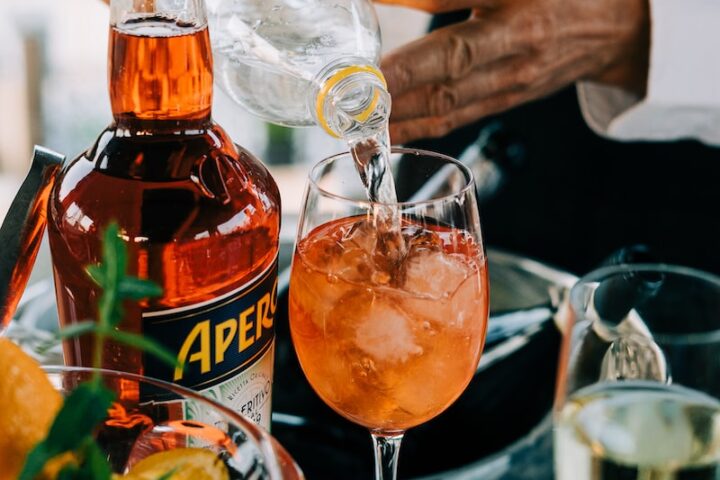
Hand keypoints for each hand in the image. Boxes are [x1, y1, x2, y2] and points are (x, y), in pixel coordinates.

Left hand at [377, 0, 649, 143]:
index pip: (453, 2)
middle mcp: (518, 43)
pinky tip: (387, 131)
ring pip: (450, 101)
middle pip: (451, 65)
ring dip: (401, 112)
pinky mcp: (506, 100)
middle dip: (399, 79)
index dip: (413, 13)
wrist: (614, 26)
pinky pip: (457, 118)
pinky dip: (419, 127)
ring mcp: (514, 79)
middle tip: (353, 89)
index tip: (367, 20)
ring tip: (357, 120)